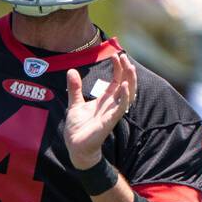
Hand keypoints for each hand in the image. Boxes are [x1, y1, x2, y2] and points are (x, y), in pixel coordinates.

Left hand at [64, 52, 136, 169]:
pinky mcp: (110, 121)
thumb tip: (71, 71)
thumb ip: (74, 88)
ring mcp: (112, 113)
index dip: (118, 68)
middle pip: (126, 84)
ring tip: (130, 67)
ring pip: (128, 95)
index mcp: (105, 100)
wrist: (75, 146)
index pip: (117, 80)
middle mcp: (111, 105)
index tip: (116, 55)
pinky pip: (121, 108)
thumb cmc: (78, 128)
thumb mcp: (74, 104)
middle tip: (124, 57)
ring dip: (130, 81)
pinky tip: (123, 85)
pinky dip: (124, 97)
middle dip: (127, 71)